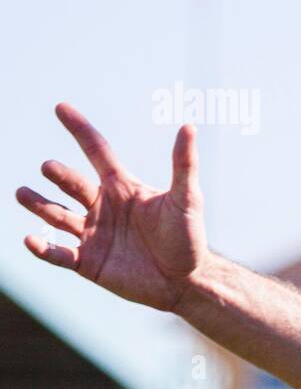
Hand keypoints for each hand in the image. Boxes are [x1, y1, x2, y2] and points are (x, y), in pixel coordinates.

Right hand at [15, 103, 209, 311]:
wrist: (186, 281)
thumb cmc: (189, 237)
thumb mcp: (187, 198)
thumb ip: (184, 165)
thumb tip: (189, 126)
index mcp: (122, 187)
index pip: (97, 151)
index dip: (80, 129)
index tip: (61, 107)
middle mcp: (103, 206)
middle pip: (73, 183)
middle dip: (60, 175)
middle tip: (50, 168)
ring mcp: (93, 234)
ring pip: (57, 215)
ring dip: (39, 205)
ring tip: (22, 194)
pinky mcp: (88, 262)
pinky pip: (59, 254)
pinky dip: (43, 248)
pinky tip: (30, 239)